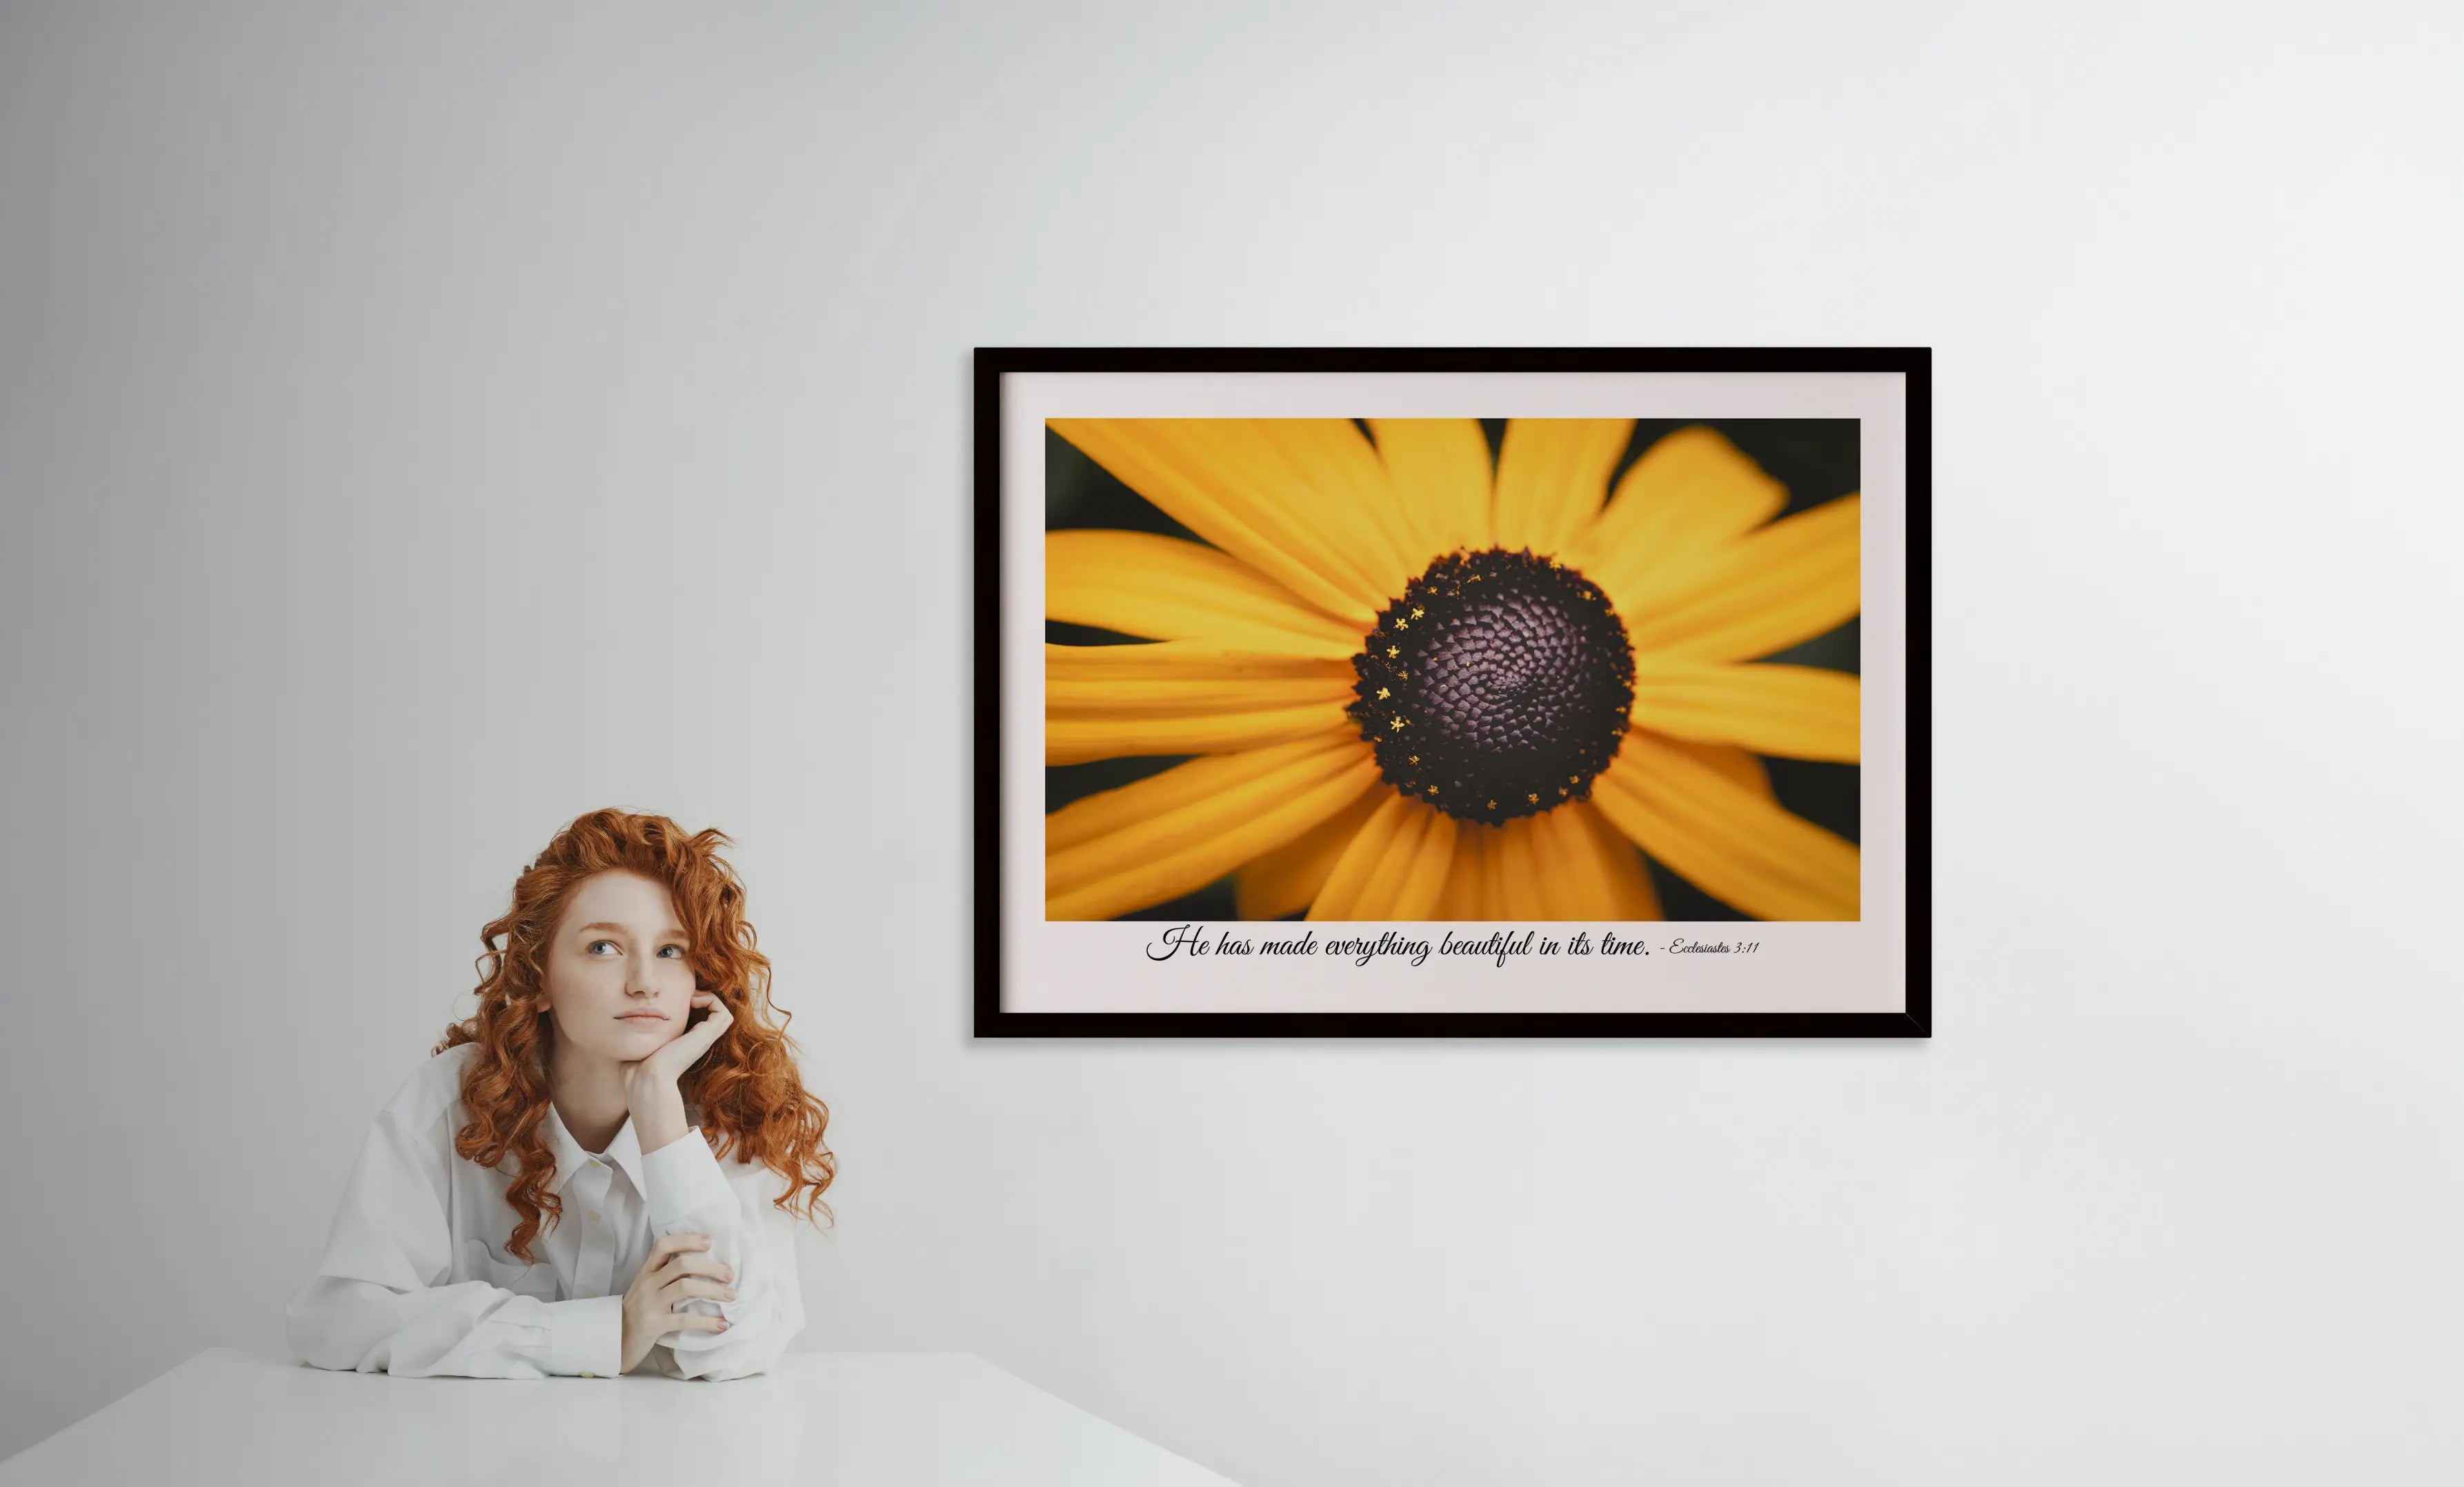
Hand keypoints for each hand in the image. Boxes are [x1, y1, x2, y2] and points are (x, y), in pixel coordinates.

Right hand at [618, 1231, 735, 1373]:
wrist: (614, 1341)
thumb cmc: (637, 1312)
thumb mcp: (647, 1288)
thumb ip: (665, 1275)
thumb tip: (702, 1265)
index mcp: (647, 1272)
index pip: (663, 1245)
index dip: (687, 1240)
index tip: (709, 1242)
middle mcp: (647, 1284)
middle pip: (682, 1264)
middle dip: (711, 1268)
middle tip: (729, 1275)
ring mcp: (650, 1304)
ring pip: (686, 1287)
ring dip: (713, 1291)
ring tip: (731, 1296)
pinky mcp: (654, 1325)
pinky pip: (684, 1319)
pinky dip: (706, 1322)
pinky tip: (722, 1325)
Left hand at [622, 988, 734, 1098]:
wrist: (647, 1076)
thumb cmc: (638, 1065)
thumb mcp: (642, 1044)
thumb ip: (641, 1035)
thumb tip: (628, 1025)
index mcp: (686, 1044)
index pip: (700, 1020)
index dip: (693, 1006)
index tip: (676, 1001)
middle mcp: (698, 1041)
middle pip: (714, 1016)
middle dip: (702, 999)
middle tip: (686, 997)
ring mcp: (705, 1039)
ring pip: (722, 1013)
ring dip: (709, 998)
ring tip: (691, 998)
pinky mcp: (707, 1036)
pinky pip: (722, 1013)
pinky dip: (711, 1000)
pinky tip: (692, 1001)